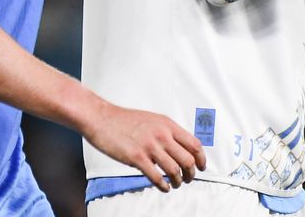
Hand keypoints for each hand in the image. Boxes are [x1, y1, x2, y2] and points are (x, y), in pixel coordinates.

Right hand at [83, 102, 206, 191]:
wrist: (102, 118)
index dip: (201, 158)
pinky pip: (157, 176)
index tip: (202, 166)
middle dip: (191, 173)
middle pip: (187, 159)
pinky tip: (164, 187)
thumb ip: (166, 132)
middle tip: (189, 178)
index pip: (193, 144)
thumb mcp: (152, 120)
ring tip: (176, 184)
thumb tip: (178, 146)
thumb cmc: (125, 120)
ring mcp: (149, 146)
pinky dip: (164, 185)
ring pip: (175, 170)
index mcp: (167, 125)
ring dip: (179, 181)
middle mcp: (162, 135)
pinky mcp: (137, 158)